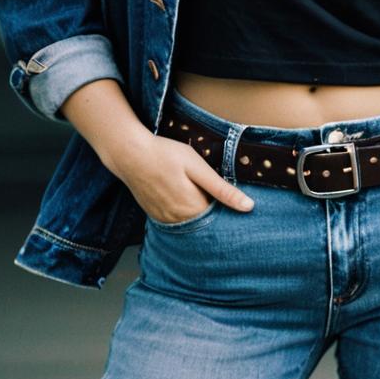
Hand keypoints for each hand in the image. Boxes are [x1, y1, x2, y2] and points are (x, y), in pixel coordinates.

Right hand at [111, 131, 254, 222]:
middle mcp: (179, 220)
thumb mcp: (198, 166)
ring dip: (200, 215)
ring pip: (191, 223)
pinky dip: (185, 214)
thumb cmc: (166, 154)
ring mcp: (165, 219)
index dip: (231, 212)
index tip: (240, 208)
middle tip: (220, 198)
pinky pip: (176, 221)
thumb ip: (222, 189)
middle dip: (216, 215)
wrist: (130, 154)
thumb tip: (249, 206)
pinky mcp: (155, 215)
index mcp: (194, 208)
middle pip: (205, 224)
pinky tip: (186, 198)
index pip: (220, 221)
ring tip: (204, 197)